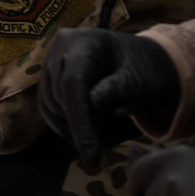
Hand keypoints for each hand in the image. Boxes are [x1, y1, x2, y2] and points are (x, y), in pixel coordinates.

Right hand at [38, 28, 180, 172]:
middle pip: (60, 95)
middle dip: (80, 125)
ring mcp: (52, 60)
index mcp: (86, 41)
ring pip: (50, 104)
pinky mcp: (50, 77)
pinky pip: (48, 106)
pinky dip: (65, 123)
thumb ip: (117, 90)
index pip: (73, 82)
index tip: (91, 153)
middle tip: (106, 143)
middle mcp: (62, 46)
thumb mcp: (139, 81)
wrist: (145, 64)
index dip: (79, 120)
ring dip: (71, 126)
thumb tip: (93, 103)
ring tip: (100, 133)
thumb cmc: (146, 71)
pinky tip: (86, 130)